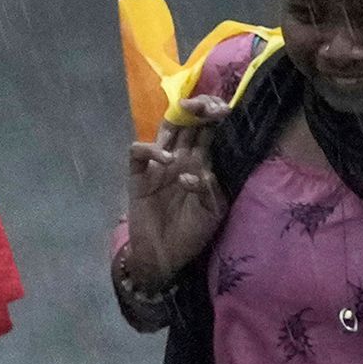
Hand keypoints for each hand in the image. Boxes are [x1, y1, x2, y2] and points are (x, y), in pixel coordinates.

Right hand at [121, 119, 224, 289]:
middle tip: (208, 106)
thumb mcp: (211, 213)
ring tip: (188, 116)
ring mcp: (158, 165)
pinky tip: (166, 158)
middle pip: (188, 123)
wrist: (163, 257)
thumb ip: (211, 189)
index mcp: (200, 164)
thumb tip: (199, 171)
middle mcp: (180, 159)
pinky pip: (138, 152)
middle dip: (199, 108)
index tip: (224, 109)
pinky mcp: (138, 176)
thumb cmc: (191, 235)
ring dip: (175, 119)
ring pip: (164, 130)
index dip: (214, 115)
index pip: (208, 131)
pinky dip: (151, 149)